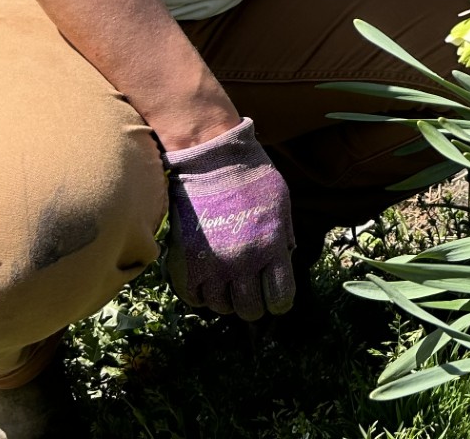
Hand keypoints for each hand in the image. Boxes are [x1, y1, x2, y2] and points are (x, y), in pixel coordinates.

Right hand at [163, 117, 294, 319]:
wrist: (211, 159)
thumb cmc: (251, 177)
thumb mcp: (282, 205)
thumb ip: (283, 239)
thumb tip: (283, 265)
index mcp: (272, 247)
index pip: (280, 299)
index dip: (279, 302)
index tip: (274, 297)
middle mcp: (244, 262)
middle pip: (250, 310)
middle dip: (254, 304)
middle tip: (250, 290)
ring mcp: (213, 265)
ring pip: (222, 307)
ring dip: (227, 298)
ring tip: (228, 280)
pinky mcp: (186, 263)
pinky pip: (194, 298)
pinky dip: (202, 294)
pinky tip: (208, 278)